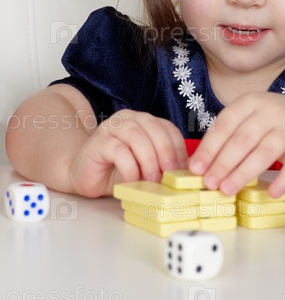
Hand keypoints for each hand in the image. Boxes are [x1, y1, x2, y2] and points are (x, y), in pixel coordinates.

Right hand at [68, 109, 187, 196]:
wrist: (86, 175)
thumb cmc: (118, 170)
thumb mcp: (146, 166)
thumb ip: (162, 163)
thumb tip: (184, 173)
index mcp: (144, 121)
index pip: (168, 128)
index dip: (178, 149)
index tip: (183, 169)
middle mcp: (129, 118)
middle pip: (154, 129)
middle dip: (166, 153)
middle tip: (170, 175)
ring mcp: (111, 127)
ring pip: (137, 136)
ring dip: (149, 160)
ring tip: (153, 180)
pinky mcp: (98, 141)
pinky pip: (119, 150)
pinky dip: (130, 167)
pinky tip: (133, 180)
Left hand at [188, 92, 284, 198]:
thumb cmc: (268, 120)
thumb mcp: (247, 116)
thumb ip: (225, 135)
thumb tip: (198, 164)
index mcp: (250, 102)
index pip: (226, 124)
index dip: (210, 146)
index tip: (196, 167)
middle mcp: (270, 112)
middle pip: (244, 139)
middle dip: (224, 162)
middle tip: (210, 182)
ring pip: (265, 152)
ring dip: (244, 172)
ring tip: (227, 189)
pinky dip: (284, 179)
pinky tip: (272, 192)